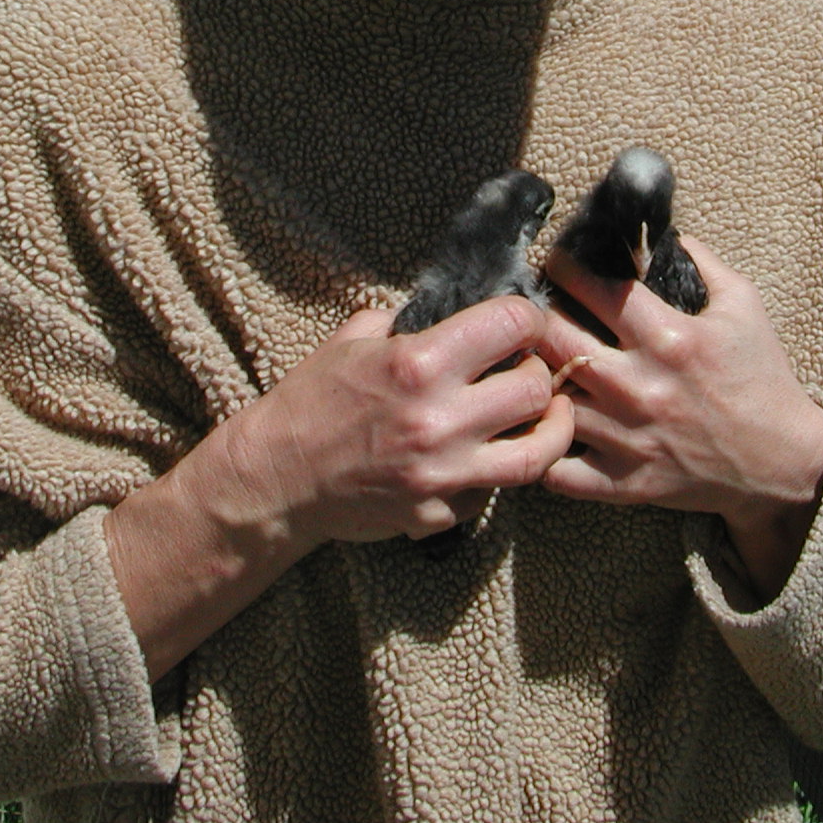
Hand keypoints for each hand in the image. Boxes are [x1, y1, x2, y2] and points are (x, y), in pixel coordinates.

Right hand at [224, 295, 576, 548]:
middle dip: (539, 372)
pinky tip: (486, 455)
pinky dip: (498, 471)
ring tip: (542, 417)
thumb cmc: (311, 402)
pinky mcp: (440, 514)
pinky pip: (495, 491)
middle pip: (537, 389)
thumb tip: (454, 309)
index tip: (524, 323)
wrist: (276, 478)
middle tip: (527, 370)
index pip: (512, 324)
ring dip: (546, 429)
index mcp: (419, 363)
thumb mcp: (353, 340)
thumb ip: (408, 321)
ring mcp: (443, 474)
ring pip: (538, 452)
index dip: (528, 317)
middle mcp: (439, 420)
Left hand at [535, 236, 822, 595]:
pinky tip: (541, 426)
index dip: (565, 267)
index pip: (596, 289)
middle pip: (555, 339)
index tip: (554, 263)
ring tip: (527, 363)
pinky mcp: (623, 482)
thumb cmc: (762, 378)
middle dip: (534, 316)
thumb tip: (665, 233)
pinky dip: (542, 446)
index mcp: (670, 338)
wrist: (783, 462)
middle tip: (528, 309)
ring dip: (532, 377)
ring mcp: (628, 437)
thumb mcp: (744, 305)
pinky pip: (557, 469)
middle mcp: (641, 386)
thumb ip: (703, 262)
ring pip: (547, 399)